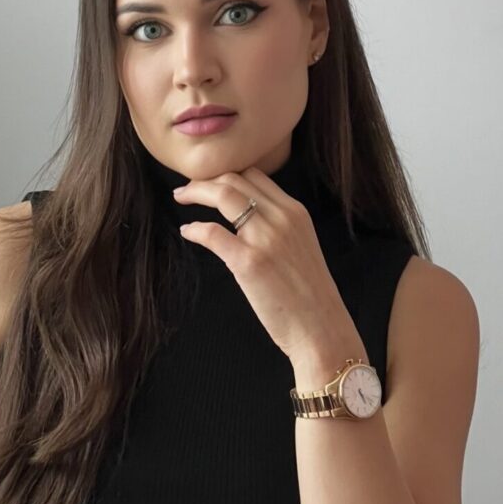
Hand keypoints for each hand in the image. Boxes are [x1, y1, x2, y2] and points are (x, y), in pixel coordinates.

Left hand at [173, 165, 361, 365]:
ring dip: (195, 192)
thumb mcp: (301, 245)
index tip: (210, 181)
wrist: (321, 329)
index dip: (226, 174)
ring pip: (223, 195)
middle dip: (205, 179)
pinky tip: (187, 232)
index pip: (254, 175)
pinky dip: (195, 228)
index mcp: (295, 212)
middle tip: (188, 188)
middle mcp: (282, 218)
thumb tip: (244, 216)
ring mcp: (265, 238)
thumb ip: (277, 225)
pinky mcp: (249, 261)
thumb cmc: (308, 295)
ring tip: (181, 197)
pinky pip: (212, 232)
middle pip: (235, 179)